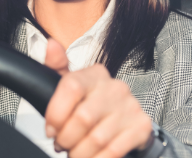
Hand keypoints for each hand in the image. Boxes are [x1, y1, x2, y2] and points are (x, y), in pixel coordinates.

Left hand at [43, 39, 152, 157]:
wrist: (123, 120)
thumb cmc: (90, 102)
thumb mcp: (70, 84)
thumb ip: (56, 67)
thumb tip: (51, 45)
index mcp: (95, 74)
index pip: (71, 87)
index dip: (56, 112)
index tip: (50, 128)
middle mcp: (115, 87)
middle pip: (83, 118)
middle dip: (66, 138)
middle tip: (61, 145)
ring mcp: (130, 107)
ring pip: (97, 138)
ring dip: (80, 152)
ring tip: (74, 153)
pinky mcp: (141, 127)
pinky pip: (114, 150)